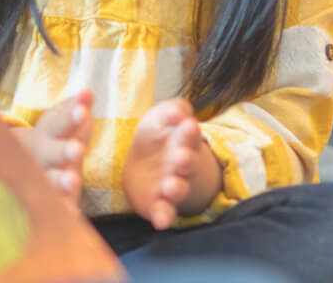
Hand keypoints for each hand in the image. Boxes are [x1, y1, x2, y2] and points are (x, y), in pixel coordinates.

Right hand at [21, 88, 92, 200]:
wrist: (20, 164)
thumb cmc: (53, 139)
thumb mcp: (62, 121)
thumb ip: (75, 108)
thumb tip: (87, 91)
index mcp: (48, 133)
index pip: (60, 122)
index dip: (71, 117)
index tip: (83, 112)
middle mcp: (42, 157)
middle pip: (52, 154)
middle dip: (64, 151)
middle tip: (77, 150)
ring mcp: (42, 179)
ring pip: (49, 180)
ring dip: (61, 181)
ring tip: (73, 182)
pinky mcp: (48, 199)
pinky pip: (53, 205)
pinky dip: (62, 209)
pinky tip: (72, 213)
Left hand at [122, 99, 203, 229]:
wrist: (143, 163)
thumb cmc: (157, 135)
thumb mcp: (163, 115)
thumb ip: (174, 110)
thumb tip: (178, 113)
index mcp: (184, 140)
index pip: (190, 133)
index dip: (189, 131)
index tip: (188, 125)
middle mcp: (181, 164)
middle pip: (187, 163)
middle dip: (185, 161)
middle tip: (183, 158)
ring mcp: (171, 184)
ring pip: (178, 188)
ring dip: (177, 188)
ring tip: (172, 187)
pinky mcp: (158, 203)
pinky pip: (164, 211)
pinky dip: (164, 216)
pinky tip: (162, 221)